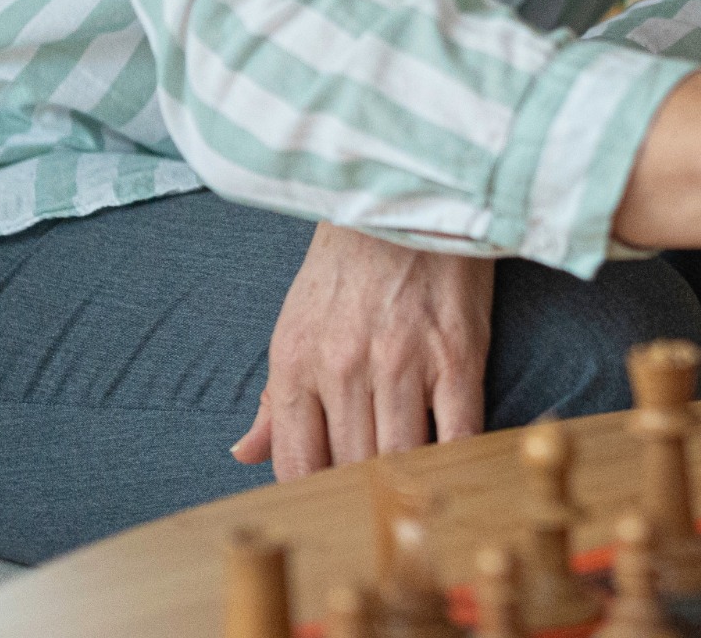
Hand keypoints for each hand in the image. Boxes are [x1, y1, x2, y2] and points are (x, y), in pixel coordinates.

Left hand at [232, 223, 493, 480]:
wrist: (405, 196)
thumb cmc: (349, 262)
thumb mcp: (295, 323)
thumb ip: (273, 399)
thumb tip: (244, 454)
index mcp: (296, 362)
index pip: (297, 463)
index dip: (315, 495)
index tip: (333, 504)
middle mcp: (343, 367)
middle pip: (351, 467)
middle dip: (363, 494)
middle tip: (377, 505)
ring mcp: (402, 361)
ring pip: (400, 458)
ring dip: (407, 482)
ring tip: (413, 491)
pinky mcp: (456, 353)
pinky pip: (457, 432)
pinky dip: (454, 461)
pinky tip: (453, 469)